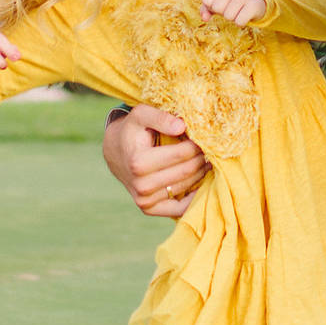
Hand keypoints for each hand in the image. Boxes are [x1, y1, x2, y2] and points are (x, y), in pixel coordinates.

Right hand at [103, 103, 209, 218]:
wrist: (116, 153)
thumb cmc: (132, 131)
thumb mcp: (141, 115)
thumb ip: (160, 117)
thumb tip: (182, 126)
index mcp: (139, 162)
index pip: (182, 154)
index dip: (197, 143)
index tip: (204, 136)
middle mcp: (141, 185)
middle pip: (187, 171)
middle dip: (201, 157)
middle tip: (209, 148)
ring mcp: (144, 200)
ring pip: (187, 186)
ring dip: (201, 172)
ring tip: (205, 159)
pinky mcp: (149, 209)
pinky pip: (180, 208)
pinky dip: (194, 196)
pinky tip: (200, 180)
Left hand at [201, 0, 267, 26]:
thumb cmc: (230, 0)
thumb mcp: (216, 0)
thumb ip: (205, 8)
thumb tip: (205, 18)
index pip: (207, 0)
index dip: (212, 6)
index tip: (220, 2)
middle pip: (217, 8)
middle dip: (222, 12)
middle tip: (230, 7)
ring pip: (228, 16)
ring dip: (232, 17)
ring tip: (238, 10)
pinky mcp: (254, 4)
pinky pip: (239, 22)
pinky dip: (240, 22)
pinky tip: (244, 14)